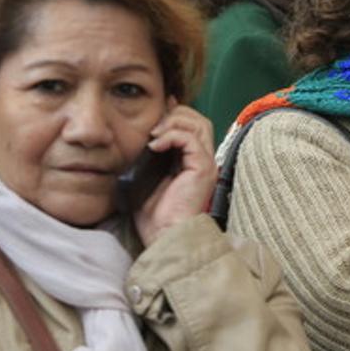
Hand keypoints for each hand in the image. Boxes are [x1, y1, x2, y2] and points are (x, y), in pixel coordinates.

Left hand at [133, 101, 216, 245]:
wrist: (163, 235)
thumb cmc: (153, 214)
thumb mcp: (145, 176)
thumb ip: (148, 154)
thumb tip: (143, 134)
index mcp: (192, 161)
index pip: (192, 125)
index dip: (174, 114)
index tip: (152, 115)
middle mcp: (203, 159)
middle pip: (199, 119)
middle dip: (174, 115)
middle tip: (152, 126)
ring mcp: (205, 163)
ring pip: (198, 124)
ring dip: (172, 122)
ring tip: (153, 134)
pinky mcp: (203, 167)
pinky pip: (190, 139)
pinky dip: (171, 136)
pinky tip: (154, 146)